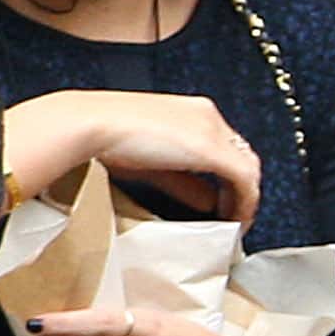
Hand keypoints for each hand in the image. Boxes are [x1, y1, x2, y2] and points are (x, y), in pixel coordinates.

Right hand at [4, 90, 259, 225]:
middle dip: (239, 188)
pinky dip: (245, 203)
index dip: (227, 176)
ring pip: (248, 168)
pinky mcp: (211, 149)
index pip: (224, 145)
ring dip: (245, 199)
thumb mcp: (151, 163)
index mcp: (192, 111)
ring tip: (235, 224)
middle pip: (240, 156)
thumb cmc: (103, 139)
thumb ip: (182, 181)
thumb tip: (207, 201)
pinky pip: (244, 180)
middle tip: (232, 215)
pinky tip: (235, 221)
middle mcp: (208, 116)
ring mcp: (212, 130)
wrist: (86, 125)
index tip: (222, 200)